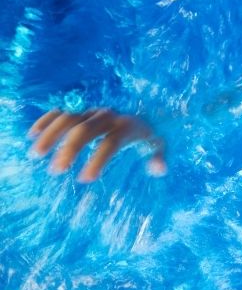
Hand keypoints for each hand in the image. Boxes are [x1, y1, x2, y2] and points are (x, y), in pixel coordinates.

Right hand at [28, 108, 165, 181]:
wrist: (143, 112)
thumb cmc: (149, 135)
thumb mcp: (159, 146)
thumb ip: (159, 158)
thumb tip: (159, 169)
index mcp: (127, 126)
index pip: (110, 143)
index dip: (98, 160)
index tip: (84, 179)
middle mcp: (108, 116)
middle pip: (85, 130)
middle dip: (69, 149)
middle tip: (56, 170)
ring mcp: (93, 110)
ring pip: (69, 118)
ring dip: (51, 135)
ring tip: (36, 155)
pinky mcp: (82, 109)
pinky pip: (61, 111)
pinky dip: (46, 121)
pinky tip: (32, 136)